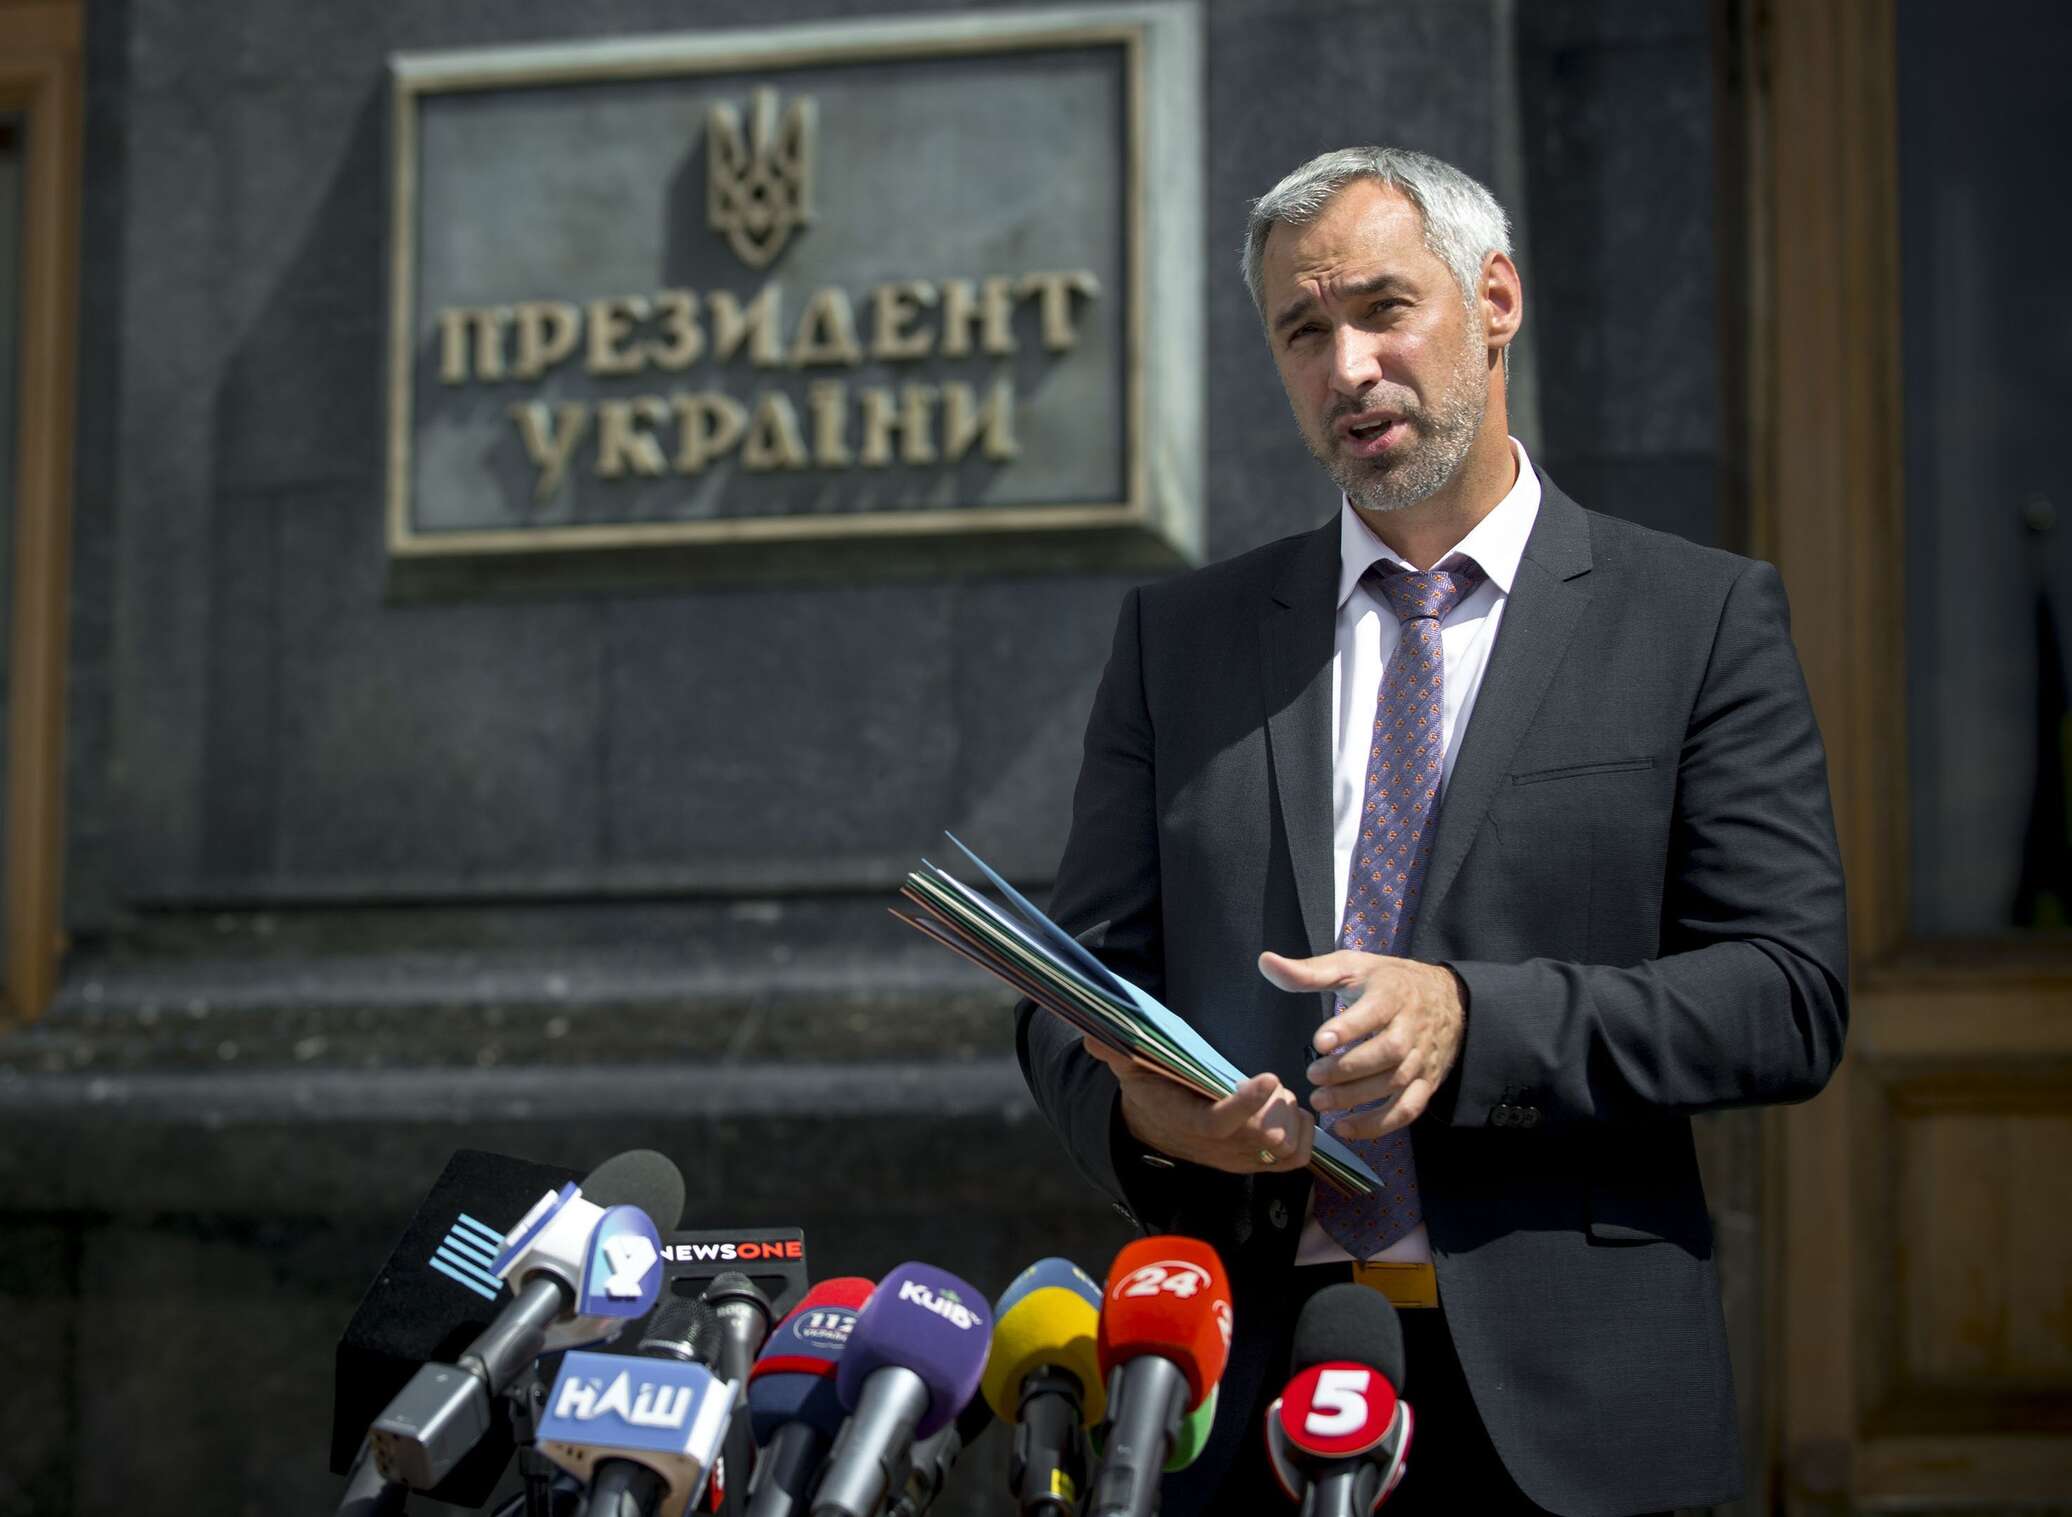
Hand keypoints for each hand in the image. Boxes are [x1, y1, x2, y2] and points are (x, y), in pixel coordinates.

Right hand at [1082, 1035, 1314, 1173]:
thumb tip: (1092, 1034)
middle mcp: (1216, 1146)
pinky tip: (1292, 1110)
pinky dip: (1305, 1135)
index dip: (1247, 1105)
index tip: (1270, 1077)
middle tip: (1269, 1084)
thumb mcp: (1129, 1066)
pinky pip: (1297, 1158)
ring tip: (1278, 1097)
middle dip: (1276, 1106)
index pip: (1221, 1122)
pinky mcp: (1256, 1162)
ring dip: (1290, 1119)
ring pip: (1284, 1147)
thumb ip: (1115, 1049)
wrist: (1156, 1126)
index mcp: (1188, 1121)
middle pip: (1264, 1134)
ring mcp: (1239, 1158)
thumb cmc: (1151, 1088)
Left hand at [1259, 950, 1465, 1139]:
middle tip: (1312, 1075)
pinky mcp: (1426, 1083)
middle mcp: (1411, 1028)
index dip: (1348, 1029)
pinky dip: (1378, 1125)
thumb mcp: (1351, 967)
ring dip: (1356, 1098)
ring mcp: (1421, 1058)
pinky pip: (1407, 1110)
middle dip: (1347, 1069)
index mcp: (1392, 995)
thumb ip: (1308, 972)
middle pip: (1386, 1053)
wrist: (1449, 999)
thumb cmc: (1388, 982)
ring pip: (1394, 1084)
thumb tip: (1266, 962)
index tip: (1320, 1042)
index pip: (1374, 1012)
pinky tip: (1345, 1128)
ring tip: (1320, 1100)